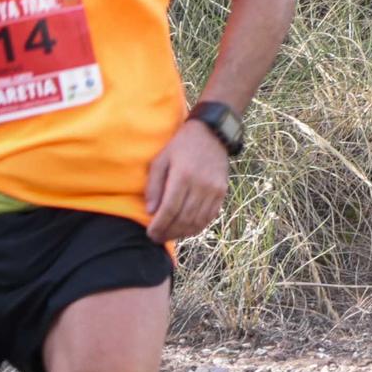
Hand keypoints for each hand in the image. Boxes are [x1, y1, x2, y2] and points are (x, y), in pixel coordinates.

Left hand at [145, 119, 229, 243]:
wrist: (211, 133)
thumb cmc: (181, 146)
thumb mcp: (161, 159)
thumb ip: (154, 185)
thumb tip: (151, 211)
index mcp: (183, 175)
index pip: (170, 209)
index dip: (159, 226)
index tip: (150, 233)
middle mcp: (201, 184)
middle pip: (183, 218)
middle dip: (168, 232)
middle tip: (157, 238)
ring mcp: (214, 189)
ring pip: (197, 221)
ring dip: (182, 233)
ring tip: (170, 235)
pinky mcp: (222, 191)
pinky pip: (210, 216)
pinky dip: (197, 227)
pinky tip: (186, 229)